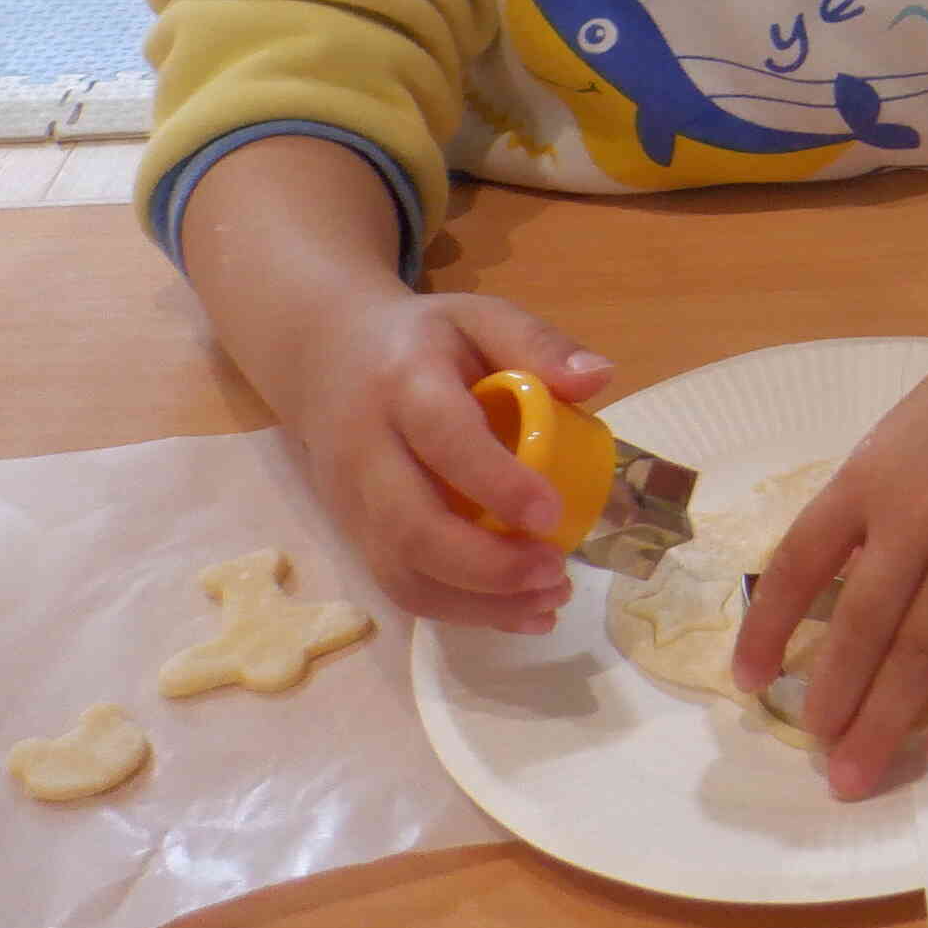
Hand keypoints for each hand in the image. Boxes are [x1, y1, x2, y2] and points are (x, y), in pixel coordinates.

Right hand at [271, 288, 613, 632]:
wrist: (326, 358)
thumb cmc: (421, 339)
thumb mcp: (480, 315)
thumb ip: (538, 343)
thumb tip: (601, 377)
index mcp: (404, 385)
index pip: (443, 439)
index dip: (496, 482)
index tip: (553, 513)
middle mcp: (367, 451)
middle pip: (412, 526)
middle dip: (487, 565)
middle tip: (557, 573)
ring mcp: (353, 502)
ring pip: (401, 572)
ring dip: (477, 603)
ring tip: (549, 603)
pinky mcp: (354, 534)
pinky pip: (399, 585)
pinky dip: (459, 610)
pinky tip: (518, 611)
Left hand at [732, 311, 927, 799]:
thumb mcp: (896, 439)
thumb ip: (865, 512)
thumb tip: (828, 603)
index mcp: (867, 476)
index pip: (797, 565)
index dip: (768, 629)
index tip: (749, 683)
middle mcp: (916, 511)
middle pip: (859, 624)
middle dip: (832, 701)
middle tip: (817, 762)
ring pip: (923, 646)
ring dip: (887, 718)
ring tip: (858, 774)